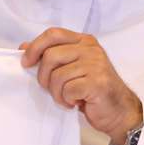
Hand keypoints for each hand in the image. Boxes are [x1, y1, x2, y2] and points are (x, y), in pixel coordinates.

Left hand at [21, 28, 142, 144]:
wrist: (119, 110)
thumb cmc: (92, 89)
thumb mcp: (71, 67)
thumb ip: (51, 54)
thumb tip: (23, 46)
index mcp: (84, 41)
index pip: (53, 34)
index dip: (35, 47)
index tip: (26, 62)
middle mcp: (91, 49)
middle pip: (50, 56)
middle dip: (43, 77)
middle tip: (52, 88)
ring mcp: (96, 65)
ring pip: (57, 76)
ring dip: (56, 93)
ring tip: (67, 97)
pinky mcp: (97, 82)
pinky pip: (67, 90)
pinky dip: (66, 100)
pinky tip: (75, 103)